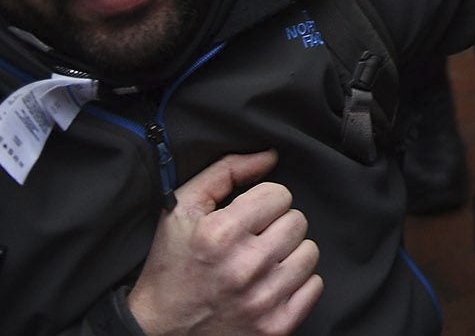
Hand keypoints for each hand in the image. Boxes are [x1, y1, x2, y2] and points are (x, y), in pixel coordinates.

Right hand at [127, 150, 322, 335]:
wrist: (159, 330)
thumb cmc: (173, 265)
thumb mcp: (182, 209)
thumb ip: (226, 171)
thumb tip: (271, 155)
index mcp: (221, 234)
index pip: (280, 195)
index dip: (263, 202)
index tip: (247, 217)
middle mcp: (245, 267)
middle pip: (298, 221)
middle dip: (277, 226)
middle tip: (253, 241)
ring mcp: (262, 300)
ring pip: (310, 252)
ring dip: (289, 254)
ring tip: (261, 263)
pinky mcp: (276, 326)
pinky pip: (314, 286)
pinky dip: (297, 284)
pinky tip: (270, 285)